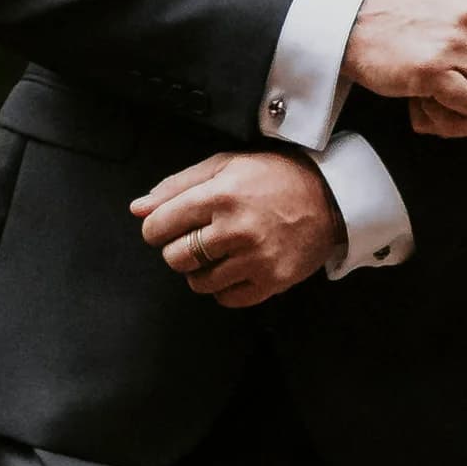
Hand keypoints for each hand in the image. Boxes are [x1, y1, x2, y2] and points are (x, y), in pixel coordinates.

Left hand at [129, 148, 338, 309]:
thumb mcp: (224, 166)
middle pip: (175, 258)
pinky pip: (226, 299)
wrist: (329, 197)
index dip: (156, 228)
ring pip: (198, 283)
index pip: (159, 227)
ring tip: (219, 253)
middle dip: (179, 249)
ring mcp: (255, 259)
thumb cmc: (272, 177)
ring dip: (201, 270)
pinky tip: (237, 267)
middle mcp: (236, 229)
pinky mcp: (272, 281)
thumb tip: (138, 209)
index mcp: (220, 195)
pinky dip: (224, 287)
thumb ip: (177, 186)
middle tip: (199, 238)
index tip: (168, 226)